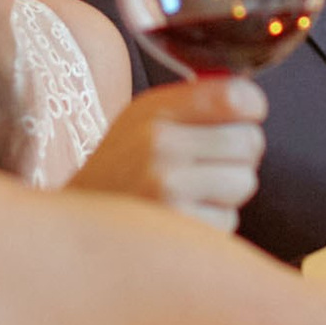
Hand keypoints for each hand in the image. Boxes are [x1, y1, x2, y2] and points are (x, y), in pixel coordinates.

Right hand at [68, 77, 266, 227]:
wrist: (71, 228)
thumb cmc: (123, 170)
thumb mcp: (145, 120)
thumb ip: (196, 103)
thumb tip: (253, 101)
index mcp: (155, 110)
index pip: (238, 96)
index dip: (251, 108)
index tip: (240, 119)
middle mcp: (159, 144)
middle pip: (251, 141)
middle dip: (238, 156)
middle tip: (206, 165)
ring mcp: (167, 188)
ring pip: (246, 182)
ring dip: (226, 192)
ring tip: (188, 193)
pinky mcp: (178, 228)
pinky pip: (230, 220)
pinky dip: (212, 224)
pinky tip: (179, 219)